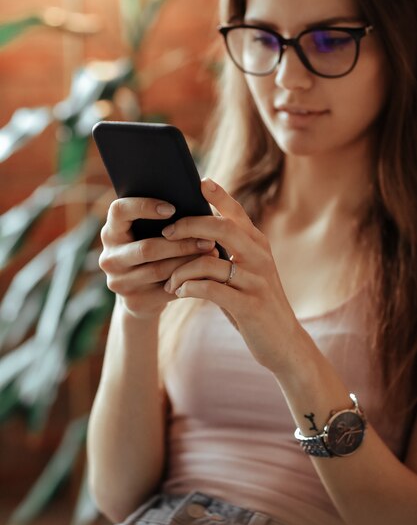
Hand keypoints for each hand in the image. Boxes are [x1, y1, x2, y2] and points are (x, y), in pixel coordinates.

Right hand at [99, 196, 217, 318]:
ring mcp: (119, 282)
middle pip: (146, 248)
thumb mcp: (148, 234)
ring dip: (189, 261)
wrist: (141, 297)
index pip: (119, 211)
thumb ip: (162, 218)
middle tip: (208, 238)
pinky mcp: (134, 301)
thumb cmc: (153, 253)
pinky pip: (166, 289)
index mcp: (111, 232)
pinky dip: (188, 280)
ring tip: (212, 253)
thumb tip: (198, 193)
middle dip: (181, 243)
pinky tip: (205, 273)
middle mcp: (109, 257)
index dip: (144, 206)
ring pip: (159, 270)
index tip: (172, 208)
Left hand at [162, 179, 300, 371]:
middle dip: (189, 225)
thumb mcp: (246, 273)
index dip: (219, 195)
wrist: (284, 342)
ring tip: (169, 281)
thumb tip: (193, 235)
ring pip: (209, 262)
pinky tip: (179, 292)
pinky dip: (189, 288)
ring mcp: (257, 281)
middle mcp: (260, 257)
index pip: (236, 212)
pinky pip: (211, 290)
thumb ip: (227, 254)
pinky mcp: (250, 306)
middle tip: (166, 233)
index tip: (199, 181)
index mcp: (258, 245)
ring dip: (181, 270)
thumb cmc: (255, 304)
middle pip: (221, 227)